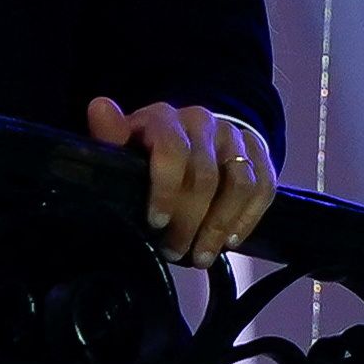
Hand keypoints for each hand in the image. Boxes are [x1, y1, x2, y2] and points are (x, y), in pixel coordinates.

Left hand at [86, 97, 276, 266]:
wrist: (190, 136)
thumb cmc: (148, 150)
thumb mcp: (123, 145)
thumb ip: (110, 136)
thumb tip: (99, 108)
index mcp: (164, 118)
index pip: (172, 150)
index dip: (165, 190)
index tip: (155, 223)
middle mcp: (202, 121)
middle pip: (205, 176)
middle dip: (189, 221)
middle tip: (174, 250)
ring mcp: (234, 136)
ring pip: (239, 184)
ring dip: (219, 226)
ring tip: (200, 255)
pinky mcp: (259, 152)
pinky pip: (264, 187)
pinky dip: (248, 218)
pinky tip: (231, 241)